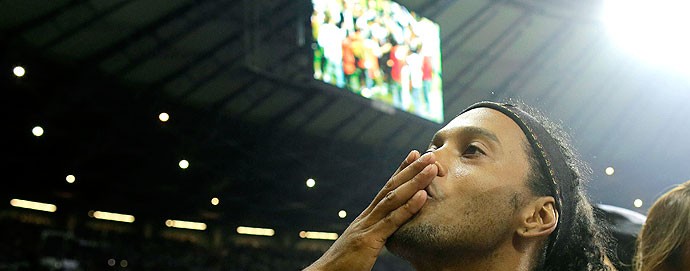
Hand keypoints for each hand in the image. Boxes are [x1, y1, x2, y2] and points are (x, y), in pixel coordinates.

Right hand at [304, 150, 437, 270]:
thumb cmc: (343, 266)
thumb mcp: (362, 247)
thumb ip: (373, 236)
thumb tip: (385, 232)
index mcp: (366, 218)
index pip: (386, 189)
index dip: (400, 171)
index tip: (414, 156)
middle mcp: (366, 217)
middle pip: (391, 188)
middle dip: (411, 170)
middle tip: (429, 154)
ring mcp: (366, 227)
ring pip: (393, 199)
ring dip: (415, 181)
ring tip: (431, 168)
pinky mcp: (368, 241)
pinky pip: (391, 222)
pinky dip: (408, 208)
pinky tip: (423, 196)